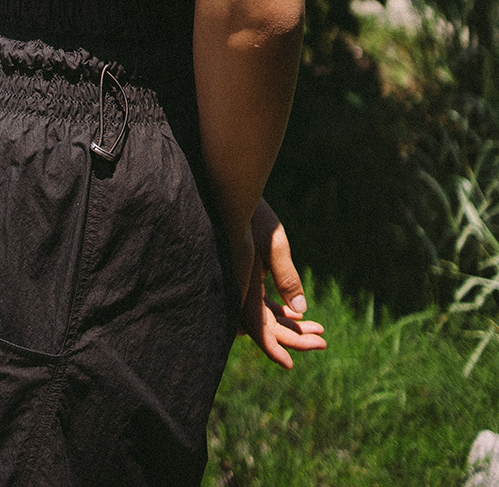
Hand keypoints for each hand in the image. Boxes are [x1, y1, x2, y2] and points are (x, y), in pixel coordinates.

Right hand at [238, 199, 325, 369]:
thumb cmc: (252, 215)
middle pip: (264, 324)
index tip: (291, 364)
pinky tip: (294, 312)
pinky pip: (258, 302)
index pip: (256, 328)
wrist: (231, 190)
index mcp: (242, 285)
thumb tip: (300, 311)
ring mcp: (238, 282)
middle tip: (323, 341)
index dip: (273, 349)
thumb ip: (287, 278)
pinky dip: (277, 310)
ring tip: (317, 329)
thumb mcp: (275, 244)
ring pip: (263, 314)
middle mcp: (237, 288)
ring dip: (288, 324)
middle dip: (294, 336)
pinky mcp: (241, 273)